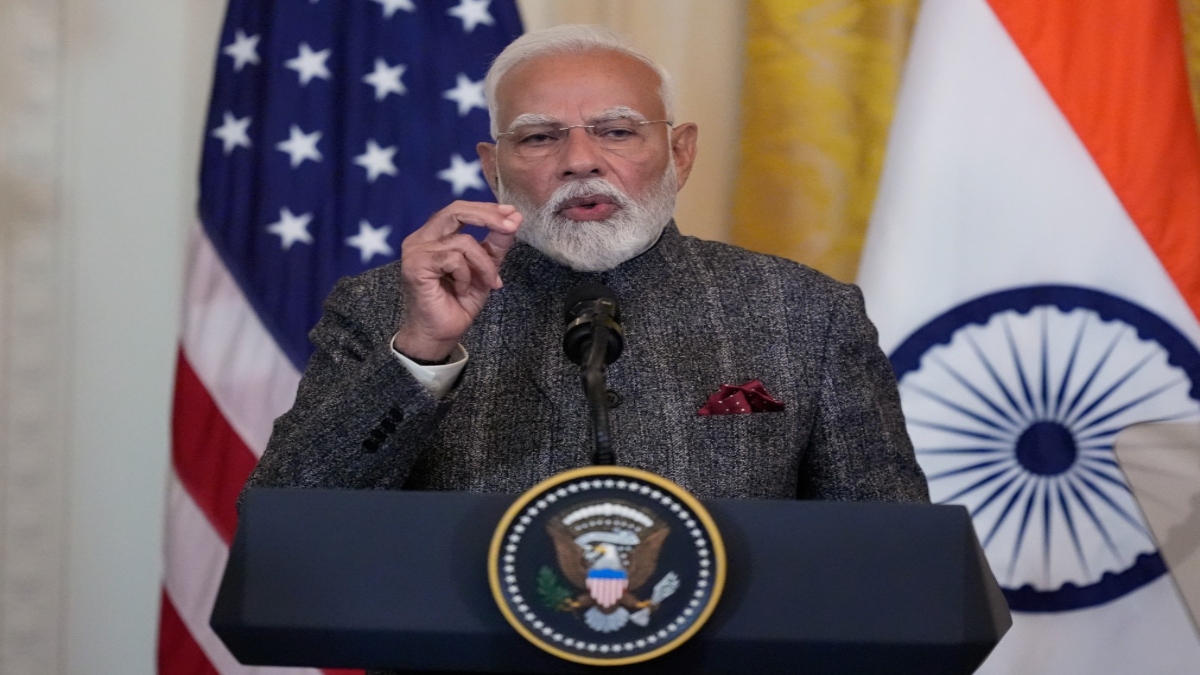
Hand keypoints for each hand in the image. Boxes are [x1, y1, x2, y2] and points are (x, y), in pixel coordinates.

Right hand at [393, 201, 520, 360]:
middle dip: (487, 217)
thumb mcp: (485, 269)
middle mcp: (421, 238)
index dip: (486, 209)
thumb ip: (496, 243)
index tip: (512, 214)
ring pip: (463, 242)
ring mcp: (415, 251)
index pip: (459, 210)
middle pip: (455, 211)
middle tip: (511, 227)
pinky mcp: (416, 265)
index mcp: (434, 235)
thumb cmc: (458, 303)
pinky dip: (465, 276)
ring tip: (487, 283)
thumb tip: (514, 217)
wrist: (441, 334)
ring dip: (483, 264)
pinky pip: (453, 259)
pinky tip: (461, 290)